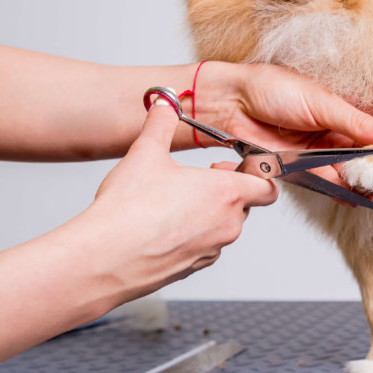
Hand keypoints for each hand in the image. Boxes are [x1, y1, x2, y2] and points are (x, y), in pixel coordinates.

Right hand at [89, 102, 277, 301]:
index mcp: (227, 193)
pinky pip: (204, 248)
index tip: (231, 165)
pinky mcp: (194, 268)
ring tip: (173, 202)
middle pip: (245, 205)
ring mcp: (212, 250)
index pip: (267, 186)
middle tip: (196, 179)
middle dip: (226, 190)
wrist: (105, 258)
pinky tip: (162, 227)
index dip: (255, 174)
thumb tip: (164, 104)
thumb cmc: (129, 210)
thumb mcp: (146, 153)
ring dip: (208, 214)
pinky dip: (191, 236)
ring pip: (223, 228)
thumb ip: (160, 124)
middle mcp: (228, 224)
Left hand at [193, 62, 372, 208]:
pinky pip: (329, 184)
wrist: (230, 104)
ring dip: (371, 189)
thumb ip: (357, 122)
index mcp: (346, 105)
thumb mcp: (321, 101)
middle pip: (370, 155)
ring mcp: (320, 149)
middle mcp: (337, 128)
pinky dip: (345, 195)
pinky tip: (363, 203)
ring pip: (352, 173)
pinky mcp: (302, 167)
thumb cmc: (271, 88)